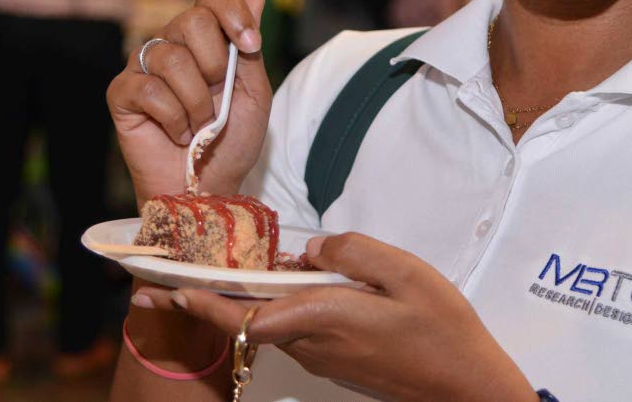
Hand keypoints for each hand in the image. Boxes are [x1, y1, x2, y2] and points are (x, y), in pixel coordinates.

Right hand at [107, 0, 270, 204]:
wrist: (208, 186)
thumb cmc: (232, 141)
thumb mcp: (255, 93)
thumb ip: (250, 46)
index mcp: (205, 39)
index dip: (232, 13)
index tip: (251, 46)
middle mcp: (172, 44)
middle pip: (192, 20)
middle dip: (216, 64)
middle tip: (220, 94)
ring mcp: (143, 66)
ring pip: (173, 59)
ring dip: (197, 102)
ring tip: (200, 124)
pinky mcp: (121, 93)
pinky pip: (150, 90)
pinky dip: (174, 119)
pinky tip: (177, 133)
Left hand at [132, 233, 535, 401]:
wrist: (463, 384)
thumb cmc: (439, 327)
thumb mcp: (405, 271)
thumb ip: (353, 251)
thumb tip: (313, 248)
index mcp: (323, 318)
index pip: (246, 314)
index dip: (204, 303)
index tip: (169, 290)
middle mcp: (313, 344)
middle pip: (253, 318)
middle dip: (221, 292)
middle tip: (194, 264)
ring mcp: (324, 358)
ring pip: (275, 322)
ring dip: (257, 295)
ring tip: (255, 260)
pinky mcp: (337, 363)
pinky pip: (297, 328)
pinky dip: (285, 305)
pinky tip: (304, 280)